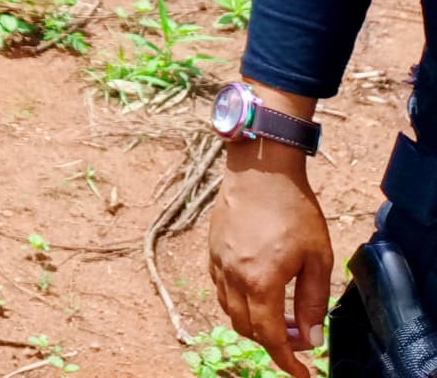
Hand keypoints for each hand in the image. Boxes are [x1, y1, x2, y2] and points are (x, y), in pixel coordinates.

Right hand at [209, 147, 329, 376]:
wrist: (260, 172)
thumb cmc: (293, 210)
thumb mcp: (317, 258)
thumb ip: (312, 301)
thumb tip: (310, 336)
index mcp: (260, 281)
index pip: (270, 336)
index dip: (287, 361)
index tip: (302, 373)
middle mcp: (233, 276)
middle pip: (246, 328)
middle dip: (273, 342)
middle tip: (299, 338)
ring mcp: (218, 263)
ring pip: (230, 311)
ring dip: (254, 323)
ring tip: (281, 316)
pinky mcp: (212, 250)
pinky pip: (221, 290)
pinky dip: (238, 302)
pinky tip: (258, 291)